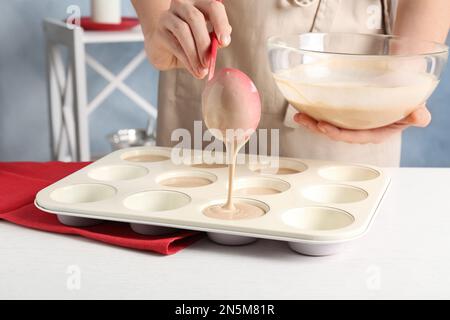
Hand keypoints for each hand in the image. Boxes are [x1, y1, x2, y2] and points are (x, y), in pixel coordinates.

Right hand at [145, 0, 231, 78]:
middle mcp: (182, 5)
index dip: (220, 23)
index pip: (212, 7)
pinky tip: (194, 69)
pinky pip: (174, 44)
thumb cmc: (188, 45)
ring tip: (202, 70)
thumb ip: (214, 39)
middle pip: (195, 18)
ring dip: (194, 53)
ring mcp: (167, 16)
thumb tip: (223, 41)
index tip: (224, 42)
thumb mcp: (205, 42)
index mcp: (198, 4)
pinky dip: (186, 59)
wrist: (165, 52)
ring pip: (182, 30)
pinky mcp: (159, 31)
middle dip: (205, 42)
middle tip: (210, 61)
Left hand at [293, 105, 431, 143]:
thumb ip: (417, 115)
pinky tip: (303, 108)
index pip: (353, 136)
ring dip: (312, 121)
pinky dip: (315, 112)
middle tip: (307, 121)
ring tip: (298, 115)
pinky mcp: (345, 116)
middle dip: (319, 128)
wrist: (402, 94)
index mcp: (374, 134)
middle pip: (336, 132)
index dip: (338, 133)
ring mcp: (351, 124)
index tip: (324, 127)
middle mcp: (360, 131)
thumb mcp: (415, 110)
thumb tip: (419, 116)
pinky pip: (328, 116)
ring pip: (328, 125)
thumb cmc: (407, 105)